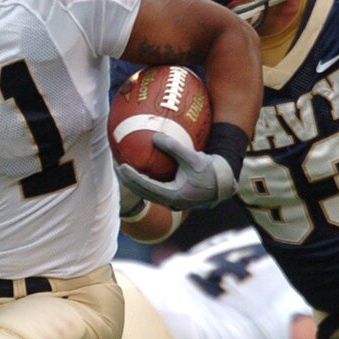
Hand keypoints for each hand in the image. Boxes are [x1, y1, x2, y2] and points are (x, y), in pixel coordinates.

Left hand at [116, 132, 235, 209]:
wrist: (223, 184)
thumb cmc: (210, 171)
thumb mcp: (193, 157)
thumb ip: (174, 148)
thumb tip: (154, 136)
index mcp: (173, 195)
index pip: (146, 187)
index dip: (132, 177)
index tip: (121, 166)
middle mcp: (169, 201)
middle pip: (141, 192)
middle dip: (126, 181)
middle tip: (115, 165)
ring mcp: (169, 201)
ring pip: (145, 192)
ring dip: (132, 181)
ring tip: (121, 167)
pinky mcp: (171, 196)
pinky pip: (152, 188)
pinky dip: (142, 179)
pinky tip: (137, 167)